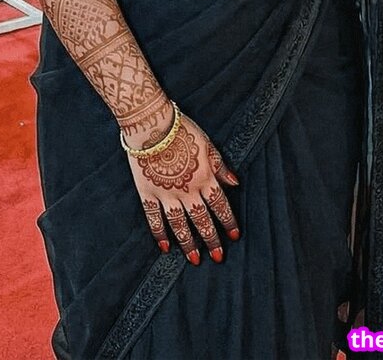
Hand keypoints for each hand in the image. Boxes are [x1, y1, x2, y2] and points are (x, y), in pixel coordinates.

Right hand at [127, 113, 240, 264]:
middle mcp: (188, 190)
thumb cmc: (181, 129)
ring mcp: (167, 193)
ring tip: (194, 259)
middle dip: (212, 239)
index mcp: (204, 177)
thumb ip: (220, 166)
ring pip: (180, 224)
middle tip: (218, 257)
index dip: (228, 221)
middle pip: (202, 219)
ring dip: (188, 242)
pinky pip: (154, 218)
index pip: (220, 205)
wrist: (151, 124)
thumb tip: (235, 183)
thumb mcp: (207, 143)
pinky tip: (165, 247)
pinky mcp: (148, 192)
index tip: (234, 235)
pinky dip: (159, 233)